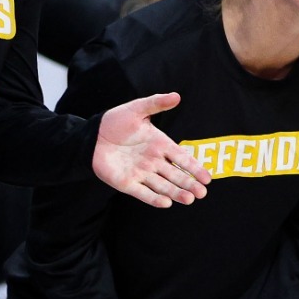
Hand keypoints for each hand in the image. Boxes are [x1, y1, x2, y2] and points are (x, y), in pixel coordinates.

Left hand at [94, 93, 210, 207]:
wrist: (91, 136)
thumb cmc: (115, 121)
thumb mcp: (136, 109)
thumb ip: (156, 103)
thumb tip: (177, 96)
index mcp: (159, 144)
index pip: (181, 158)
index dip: (194, 168)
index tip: (207, 178)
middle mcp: (154, 161)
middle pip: (176, 175)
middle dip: (189, 184)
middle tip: (202, 193)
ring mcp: (141, 173)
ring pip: (163, 186)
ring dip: (176, 193)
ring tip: (189, 199)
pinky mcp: (127, 183)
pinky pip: (143, 193)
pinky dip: (154, 199)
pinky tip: (166, 203)